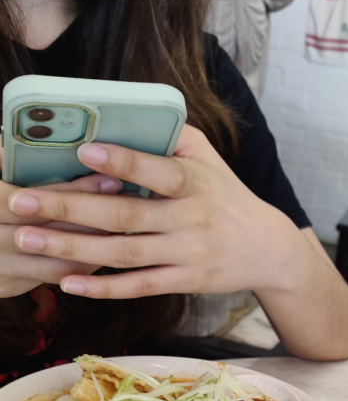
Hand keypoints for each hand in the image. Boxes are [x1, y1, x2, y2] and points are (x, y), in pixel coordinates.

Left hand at [9, 125, 298, 300]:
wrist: (270, 250)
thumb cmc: (228, 196)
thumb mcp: (209, 158)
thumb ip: (170, 136)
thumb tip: (122, 113)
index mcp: (194, 182)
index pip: (156, 171)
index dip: (121, 162)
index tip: (82, 152)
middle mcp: (190, 219)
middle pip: (124, 215)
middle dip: (69, 208)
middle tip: (21, 201)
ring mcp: (187, 254)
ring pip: (123, 253)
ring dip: (73, 248)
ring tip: (27, 239)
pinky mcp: (186, 282)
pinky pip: (139, 287)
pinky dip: (103, 287)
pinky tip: (68, 284)